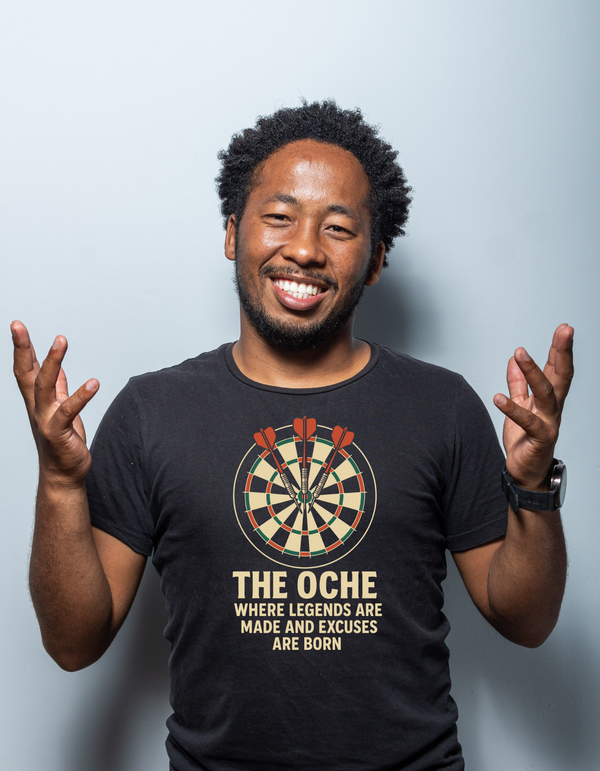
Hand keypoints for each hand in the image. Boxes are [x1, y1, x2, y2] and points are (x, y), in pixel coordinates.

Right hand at [11, 320, 98, 485]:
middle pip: (26, 373)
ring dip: (51, 362)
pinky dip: (80, 396)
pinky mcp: (59, 432)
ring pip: (44, 386)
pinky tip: (93, 383)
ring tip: (60, 341)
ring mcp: (45, 419)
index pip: (26, 368)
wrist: (63, 474)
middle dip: (22, 348)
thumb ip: (58, 388)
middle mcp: (37, 407)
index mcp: (37, 400)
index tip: (17, 325)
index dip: (22, 347)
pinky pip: (69, 410)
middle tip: (18, 326)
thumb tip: (57, 368)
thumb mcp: (59, 408)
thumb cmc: (62, 440)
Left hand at [493, 323, 573, 489]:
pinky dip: (512, 409)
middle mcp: (554, 408)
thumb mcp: (520, 406)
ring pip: (546, 393)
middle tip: (565, 330)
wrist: (526, 472)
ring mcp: (549, 423)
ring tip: (520, 353)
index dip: (559, 349)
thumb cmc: (525, 440)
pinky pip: (527, 421)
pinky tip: (498, 397)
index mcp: (550, 399)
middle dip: (562, 352)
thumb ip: (518, 384)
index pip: (557, 369)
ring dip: (533, 372)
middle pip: (561, 375)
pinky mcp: (540, 438)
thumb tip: (514, 360)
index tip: (564, 328)